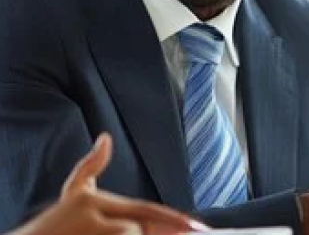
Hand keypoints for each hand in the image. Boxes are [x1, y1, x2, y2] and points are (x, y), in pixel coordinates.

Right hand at [10, 133, 205, 234]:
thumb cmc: (54, 225)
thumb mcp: (72, 193)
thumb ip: (90, 168)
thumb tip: (105, 138)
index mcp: (92, 201)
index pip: (145, 211)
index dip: (175, 220)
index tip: (199, 228)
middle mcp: (92, 217)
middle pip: (141, 230)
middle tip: (148, 234)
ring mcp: (93, 234)